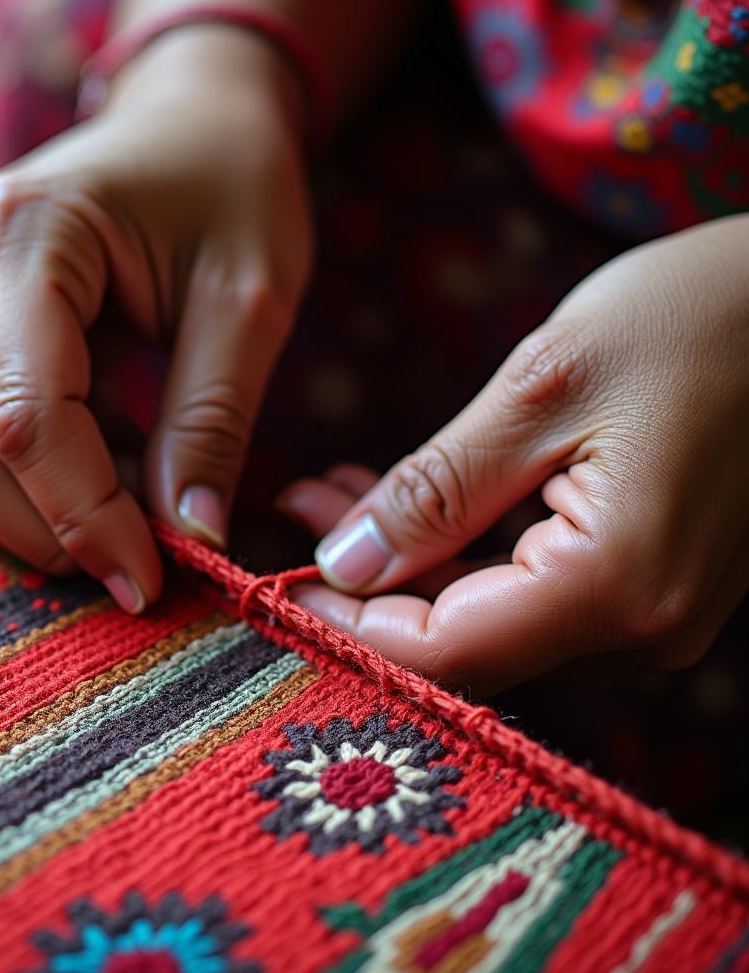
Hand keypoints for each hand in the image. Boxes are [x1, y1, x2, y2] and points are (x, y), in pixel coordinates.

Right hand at [0, 27, 311, 611]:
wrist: (195, 117)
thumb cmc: (234, 184)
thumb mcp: (250, 298)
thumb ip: (212, 421)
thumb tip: (188, 538)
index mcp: (25, 234)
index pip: (27, 418)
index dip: (87, 518)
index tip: (150, 581)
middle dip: (48, 531)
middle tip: (140, 563)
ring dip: (35, 513)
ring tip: (135, 503)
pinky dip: (33, 482)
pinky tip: (111, 465)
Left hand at [278, 215, 748, 692]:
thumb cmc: (694, 319)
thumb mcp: (540, 390)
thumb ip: (435, 492)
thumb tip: (344, 564)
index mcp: (617, 588)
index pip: (445, 653)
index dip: (350, 624)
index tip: (280, 575)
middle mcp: (643, 629)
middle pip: (463, 640)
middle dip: (370, 581)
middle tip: (306, 506)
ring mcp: (654, 612)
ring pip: (492, 615)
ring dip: (411, 560)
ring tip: (345, 489)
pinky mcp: (650, 580)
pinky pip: (533, 589)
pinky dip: (465, 549)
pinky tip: (417, 496)